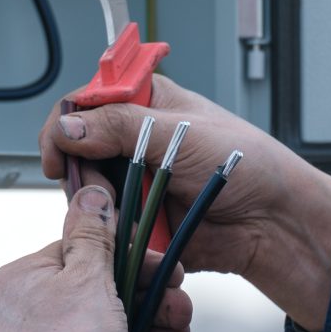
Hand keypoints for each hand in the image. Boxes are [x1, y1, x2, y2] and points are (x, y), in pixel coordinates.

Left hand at [0, 186, 190, 331]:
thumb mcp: (88, 278)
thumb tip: (91, 194)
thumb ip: (93, 235)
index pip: (77, 250)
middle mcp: (25, 311)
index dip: (125, 254)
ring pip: (105, 322)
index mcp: (20, 279)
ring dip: (149, 320)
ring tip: (180, 324)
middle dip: (146, 291)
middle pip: (97, 288)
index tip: (161, 259)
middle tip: (179, 293)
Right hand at [39, 75, 330, 331]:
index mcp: (147, 105)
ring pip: (87, 189)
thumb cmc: (248, 166)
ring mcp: (134, 181)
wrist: (273, 225)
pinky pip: (105, 222)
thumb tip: (69, 127)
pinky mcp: (137, 217)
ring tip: (124, 208)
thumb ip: (119, 126)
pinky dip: (111, 228)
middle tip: (93, 182)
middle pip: (78, 148)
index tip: (58, 144)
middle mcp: (135, 141)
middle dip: (80, 167)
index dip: (67, 121)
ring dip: (97, 201)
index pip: (88, 102)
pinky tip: (129, 229)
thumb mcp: (179, 133)